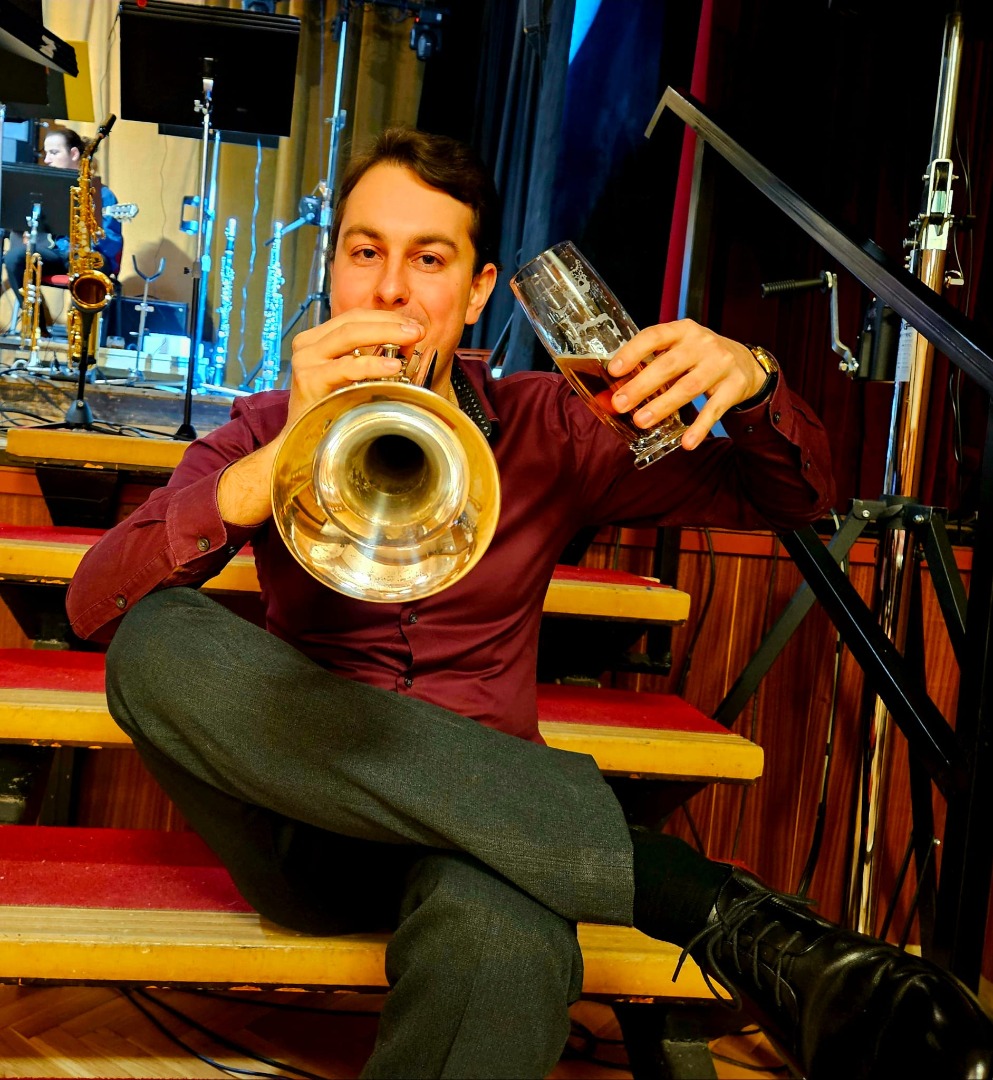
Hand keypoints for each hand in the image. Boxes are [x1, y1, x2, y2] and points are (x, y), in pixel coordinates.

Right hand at [286, 309, 425, 428]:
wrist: (304, 442)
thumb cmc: (331, 409)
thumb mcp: (353, 377)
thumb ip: (372, 356)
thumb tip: (408, 344)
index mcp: (317, 339)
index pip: (354, 317)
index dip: (385, 318)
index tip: (412, 324)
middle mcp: (308, 345)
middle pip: (353, 321)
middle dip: (389, 323)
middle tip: (417, 330)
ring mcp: (306, 360)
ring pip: (349, 335)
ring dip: (385, 334)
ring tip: (411, 339)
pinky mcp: (309, 379)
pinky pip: (346, 367)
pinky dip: (372, 365)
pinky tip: (393, 365)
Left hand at [606, 319, 768, 450]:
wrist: (746, 363)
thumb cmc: (700, 358)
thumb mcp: (678, 350)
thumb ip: (650, 367)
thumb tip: (611, 397)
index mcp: (683, 330)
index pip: (654, 336)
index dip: (633, 352)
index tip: (613, 370)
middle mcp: (702, 344)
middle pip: (668, 365)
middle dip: (641, 386)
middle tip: (620, 404)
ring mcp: (720, 364)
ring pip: (688, 387)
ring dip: (663, 406)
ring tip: (641, 421)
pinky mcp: (734, 386)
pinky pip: (714, 410)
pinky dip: (700, 427)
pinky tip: (686, 443)